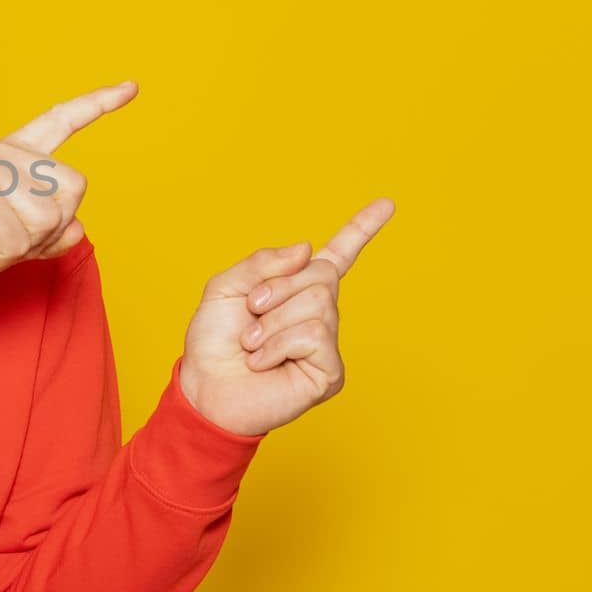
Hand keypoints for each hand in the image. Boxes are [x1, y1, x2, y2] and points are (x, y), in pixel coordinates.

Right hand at [0, 81, 138, 289]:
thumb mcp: (4, 243)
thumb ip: (44, 233)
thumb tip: (78, 229)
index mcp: (7, 155)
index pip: (59, 121)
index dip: (97, 105)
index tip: (132, 87)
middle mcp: (2, 153)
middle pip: (73, 190)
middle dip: (46, 230)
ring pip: (51, 221)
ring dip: (18, 250)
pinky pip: (20, 242)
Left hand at [179, 198, 395, 435]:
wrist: (204, 388)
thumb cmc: (213, 341)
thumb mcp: (226, 288)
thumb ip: (262, 263)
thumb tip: (307, 249)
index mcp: (297, 290)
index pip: (338, 255)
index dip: (361, 229)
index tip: (387, 203)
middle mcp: (320, 314)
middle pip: (322, 275)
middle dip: (276, 290)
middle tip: (251, 314)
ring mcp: (327, 344)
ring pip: (317, 304)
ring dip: (271, 322)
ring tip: (253, 345)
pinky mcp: (329, 372)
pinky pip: (314, 335)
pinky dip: (277, 345)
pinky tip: (264, 362)